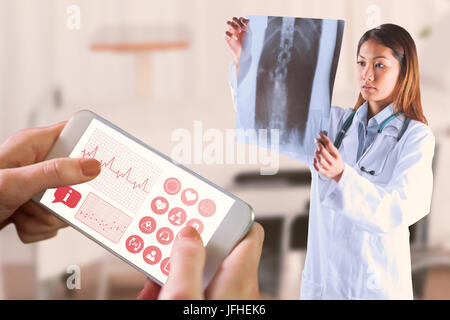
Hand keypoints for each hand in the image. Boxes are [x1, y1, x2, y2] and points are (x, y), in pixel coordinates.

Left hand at [0, 121, 100, 242]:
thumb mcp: (14, 183)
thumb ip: (53, 173)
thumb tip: (91, 165)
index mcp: (33, 145)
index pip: (75, 134)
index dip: (93, 145)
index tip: (103, 164)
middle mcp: (37, 163)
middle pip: (76, 177)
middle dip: (65, 198)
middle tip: (49, 201)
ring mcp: (37, 186)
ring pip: (66, 202)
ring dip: (48, 217)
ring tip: (24, 214)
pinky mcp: (34, 205)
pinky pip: (54, 219)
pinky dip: (39, 228)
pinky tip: (21, 223)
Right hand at [136, 222, 263, 299]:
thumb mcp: (182, 296)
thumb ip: (186, 260)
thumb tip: (188, 232)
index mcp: (239, 278)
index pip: (247, 230)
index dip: (226, 214)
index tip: (203, 206)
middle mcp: (236, 287)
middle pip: (216, 249)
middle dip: (188, 242)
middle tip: (168, 235)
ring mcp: (224, 298)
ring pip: (200, 271)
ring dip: (175, 267)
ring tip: (154, 266)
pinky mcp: (210, 306)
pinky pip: (194, 288)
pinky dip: (175, 285)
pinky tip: (155, 290)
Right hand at [225, 17, 248, 66]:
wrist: (243, 53)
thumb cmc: (248, 44)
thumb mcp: (250, 35)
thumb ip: (248, 26)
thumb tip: (248, 20)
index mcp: (242, 26)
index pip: (240, 18)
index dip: (242, 21)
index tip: (245, 28)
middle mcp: (236, 27)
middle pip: (234, 19)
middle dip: (237, 22)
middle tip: (241, 29)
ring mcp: (231, 32)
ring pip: (228, 23)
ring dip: (233, 25)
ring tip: (238, 31)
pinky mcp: (227, 37)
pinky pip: (226, 32)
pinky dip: (231, 34)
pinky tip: (236, 38)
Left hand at [313, 132, 344, 182]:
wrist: (341, 173)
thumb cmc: (337, 162)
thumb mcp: (336, 154)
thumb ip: (330, 148)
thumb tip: (321, 139)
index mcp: (336, 155)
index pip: (329, 144)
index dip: (323, 137)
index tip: (319, 134)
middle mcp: (332, 161)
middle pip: (322, 150)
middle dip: (318, 144)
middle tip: (316, 141)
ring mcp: (328, 167)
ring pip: (319, 158)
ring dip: (316, 153)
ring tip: (316, 151)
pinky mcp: (324, 172)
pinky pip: (317, 167)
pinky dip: (314, 163)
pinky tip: (314, 159)